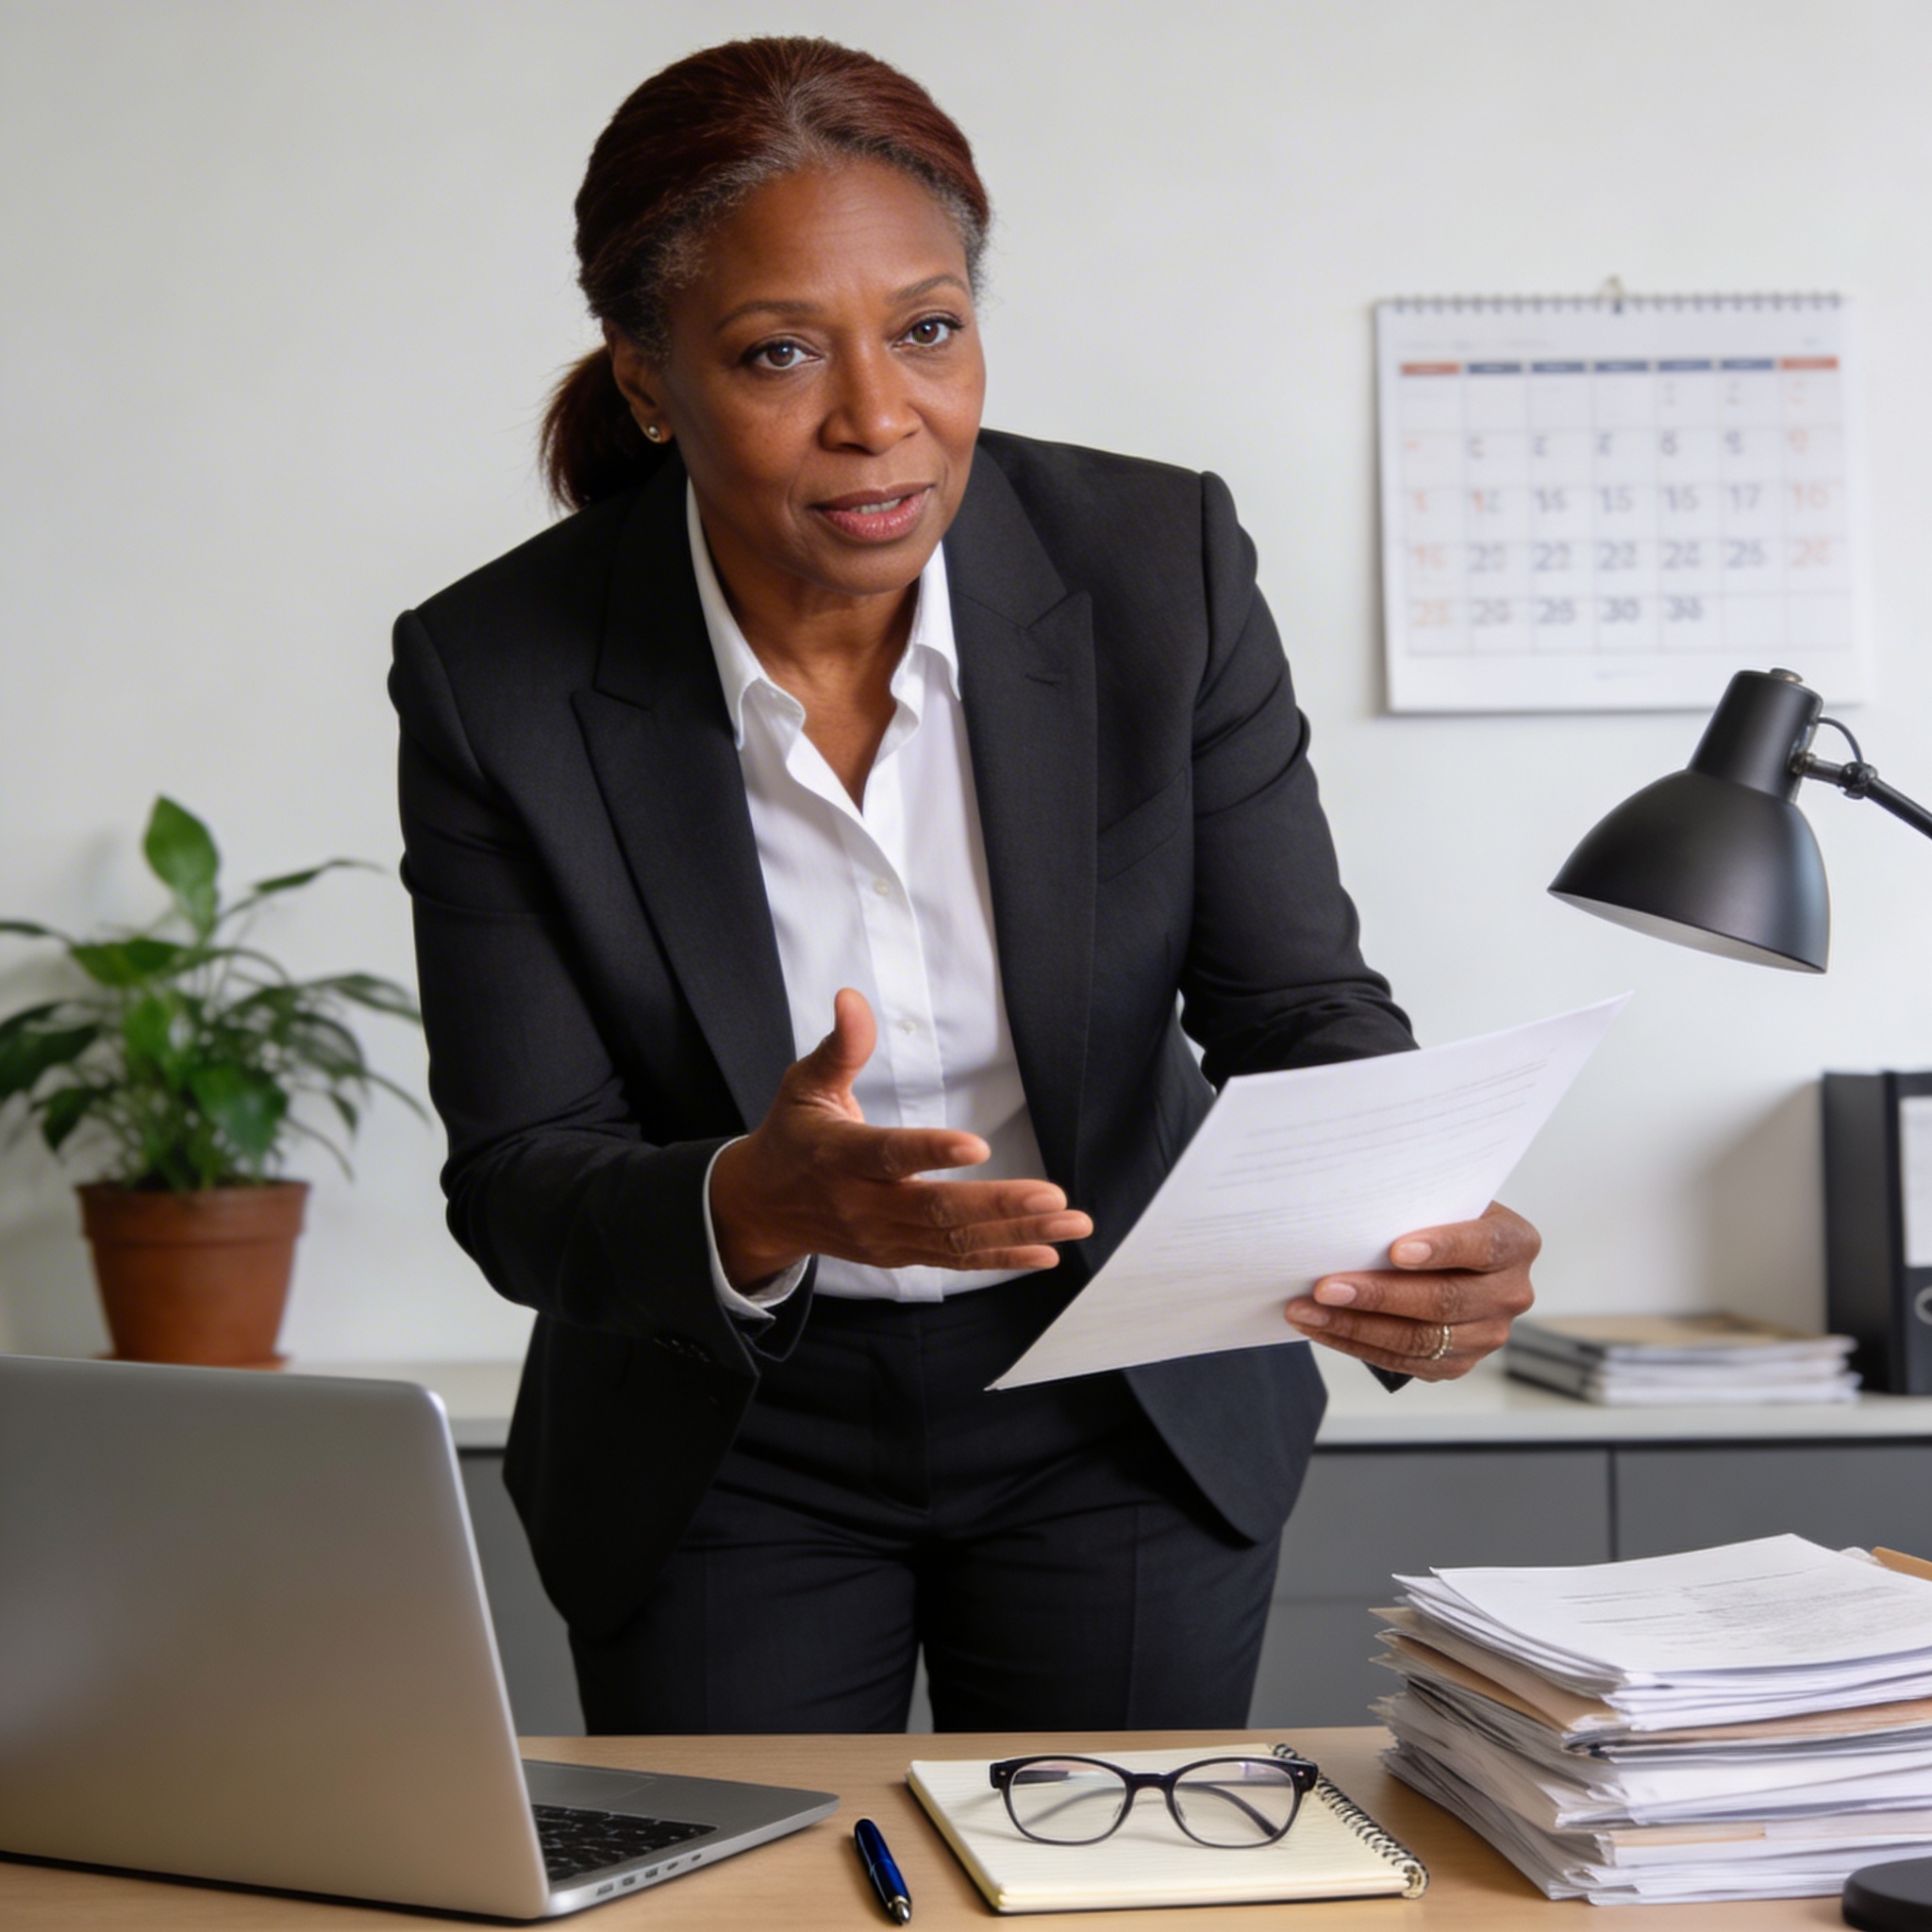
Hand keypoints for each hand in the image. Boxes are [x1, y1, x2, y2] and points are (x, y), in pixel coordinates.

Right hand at [709, 988, 1092, 1289]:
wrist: (761, 1208)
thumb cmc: (792, 1136)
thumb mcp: (804, 1085)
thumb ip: (840, 1047)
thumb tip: (852, 997)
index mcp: (839, 1156)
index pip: (889, 1155)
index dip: (932, 1152)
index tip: (979, 1145)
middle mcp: (863, 1204)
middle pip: (937, 1209)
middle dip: (1000, 1205)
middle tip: (1055, 1198)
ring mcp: (883, 1237)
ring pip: (956, 1240)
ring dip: (1018, 1233)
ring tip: (1072, 1223)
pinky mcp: (899, 1256)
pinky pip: (955, 1261)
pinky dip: (1002, 1259)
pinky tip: (1046, 1251)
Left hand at [1281, 1201, 1538, 1381]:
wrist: (1451, 1256)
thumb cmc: (1440, 1218)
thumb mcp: (1443, 1198)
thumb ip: (1417, 1202)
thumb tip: (1357, 1201)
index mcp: (1515, 1243)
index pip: (1483, 1246)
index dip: (1442, 1249)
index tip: (1396, 1250)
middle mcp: (1510, 1293)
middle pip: (1444, 1300)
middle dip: (1378, 1296)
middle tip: (1326, 1287)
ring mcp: (1487, 1334)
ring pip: (1418, 1339)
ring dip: (1354, 1326)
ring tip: (1307, 1311)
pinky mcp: (1458, 1363)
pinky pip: (1403, 1362)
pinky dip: (1355, 1344)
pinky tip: (1321, 1327)